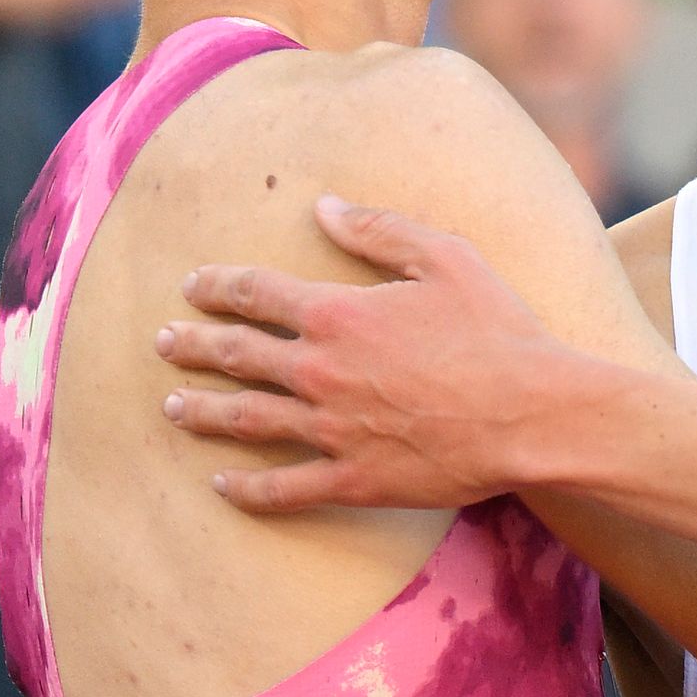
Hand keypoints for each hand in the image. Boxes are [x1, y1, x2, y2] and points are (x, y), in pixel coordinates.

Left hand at [158, 195, 572, 515]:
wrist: (532, 415)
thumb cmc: (497, 331)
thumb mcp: (445, 258)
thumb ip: (378, 230)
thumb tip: (324, 206)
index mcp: (338, 314)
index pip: (256, 293)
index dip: (217, 286)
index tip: (192, 287)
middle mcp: (321, 372)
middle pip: (237, 355)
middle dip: (193, 346)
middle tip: (163, 343)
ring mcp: (332, 430)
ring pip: (247, 420)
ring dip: (203, 412)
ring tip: (172, 407)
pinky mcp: (354, 479)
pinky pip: (286, 488)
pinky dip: (248, 489)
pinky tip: (221, 485)